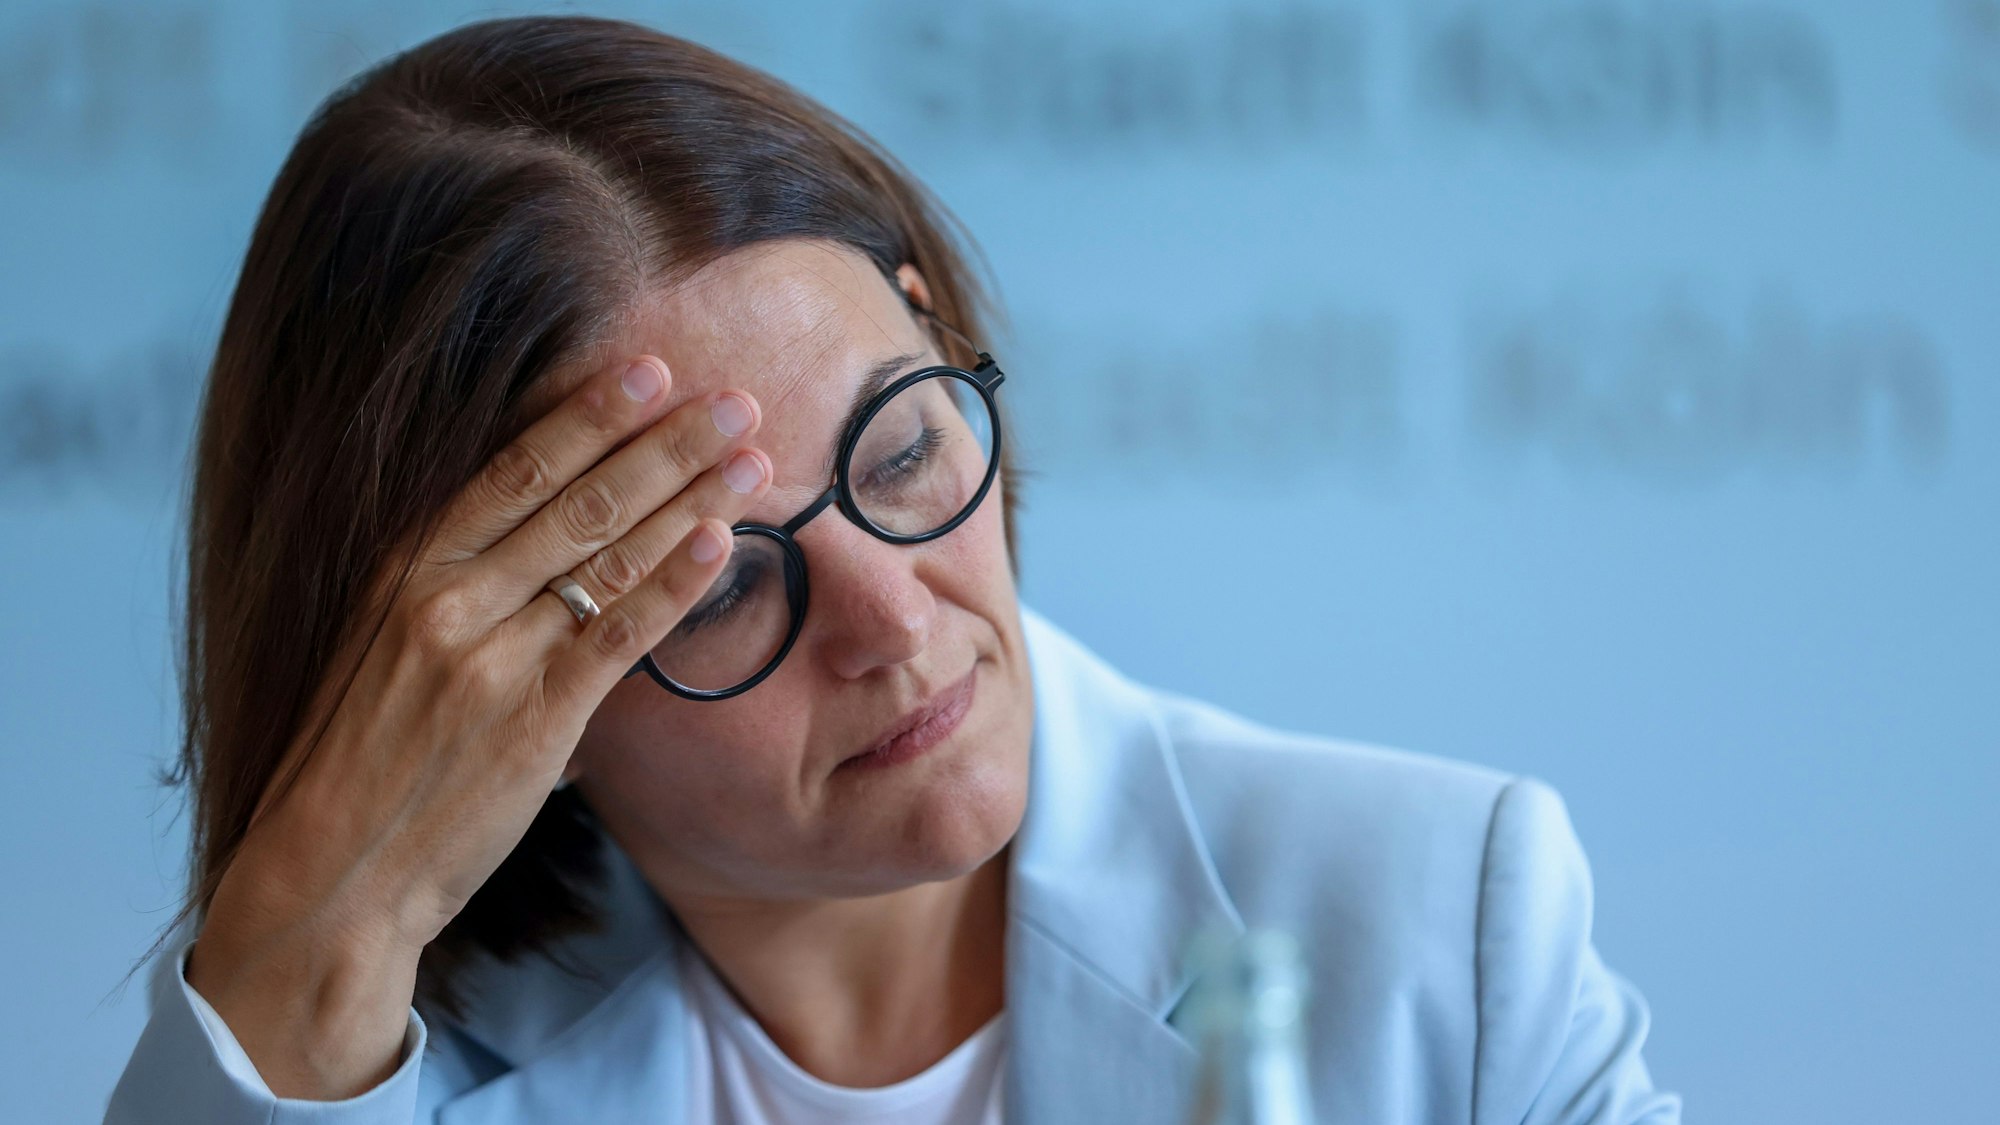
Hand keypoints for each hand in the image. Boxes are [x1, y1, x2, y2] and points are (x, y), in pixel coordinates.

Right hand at [186, 353, 772, 1098]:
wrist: (332, 871)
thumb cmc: (363, 759)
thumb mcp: (386, 646)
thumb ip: (459, 586)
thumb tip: (545, 536)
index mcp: (406, 568)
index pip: (513, 468)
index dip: (586, 414)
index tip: (646, 369)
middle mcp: (448, 598)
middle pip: (577, 497)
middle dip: (662, 441)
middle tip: (730, 398)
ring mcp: (493, 657)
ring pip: (609, 556)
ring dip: (690, 499)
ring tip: (749, 456)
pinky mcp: (535, 720)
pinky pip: (620, 636)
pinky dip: (674, 583)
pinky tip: (722, 541)